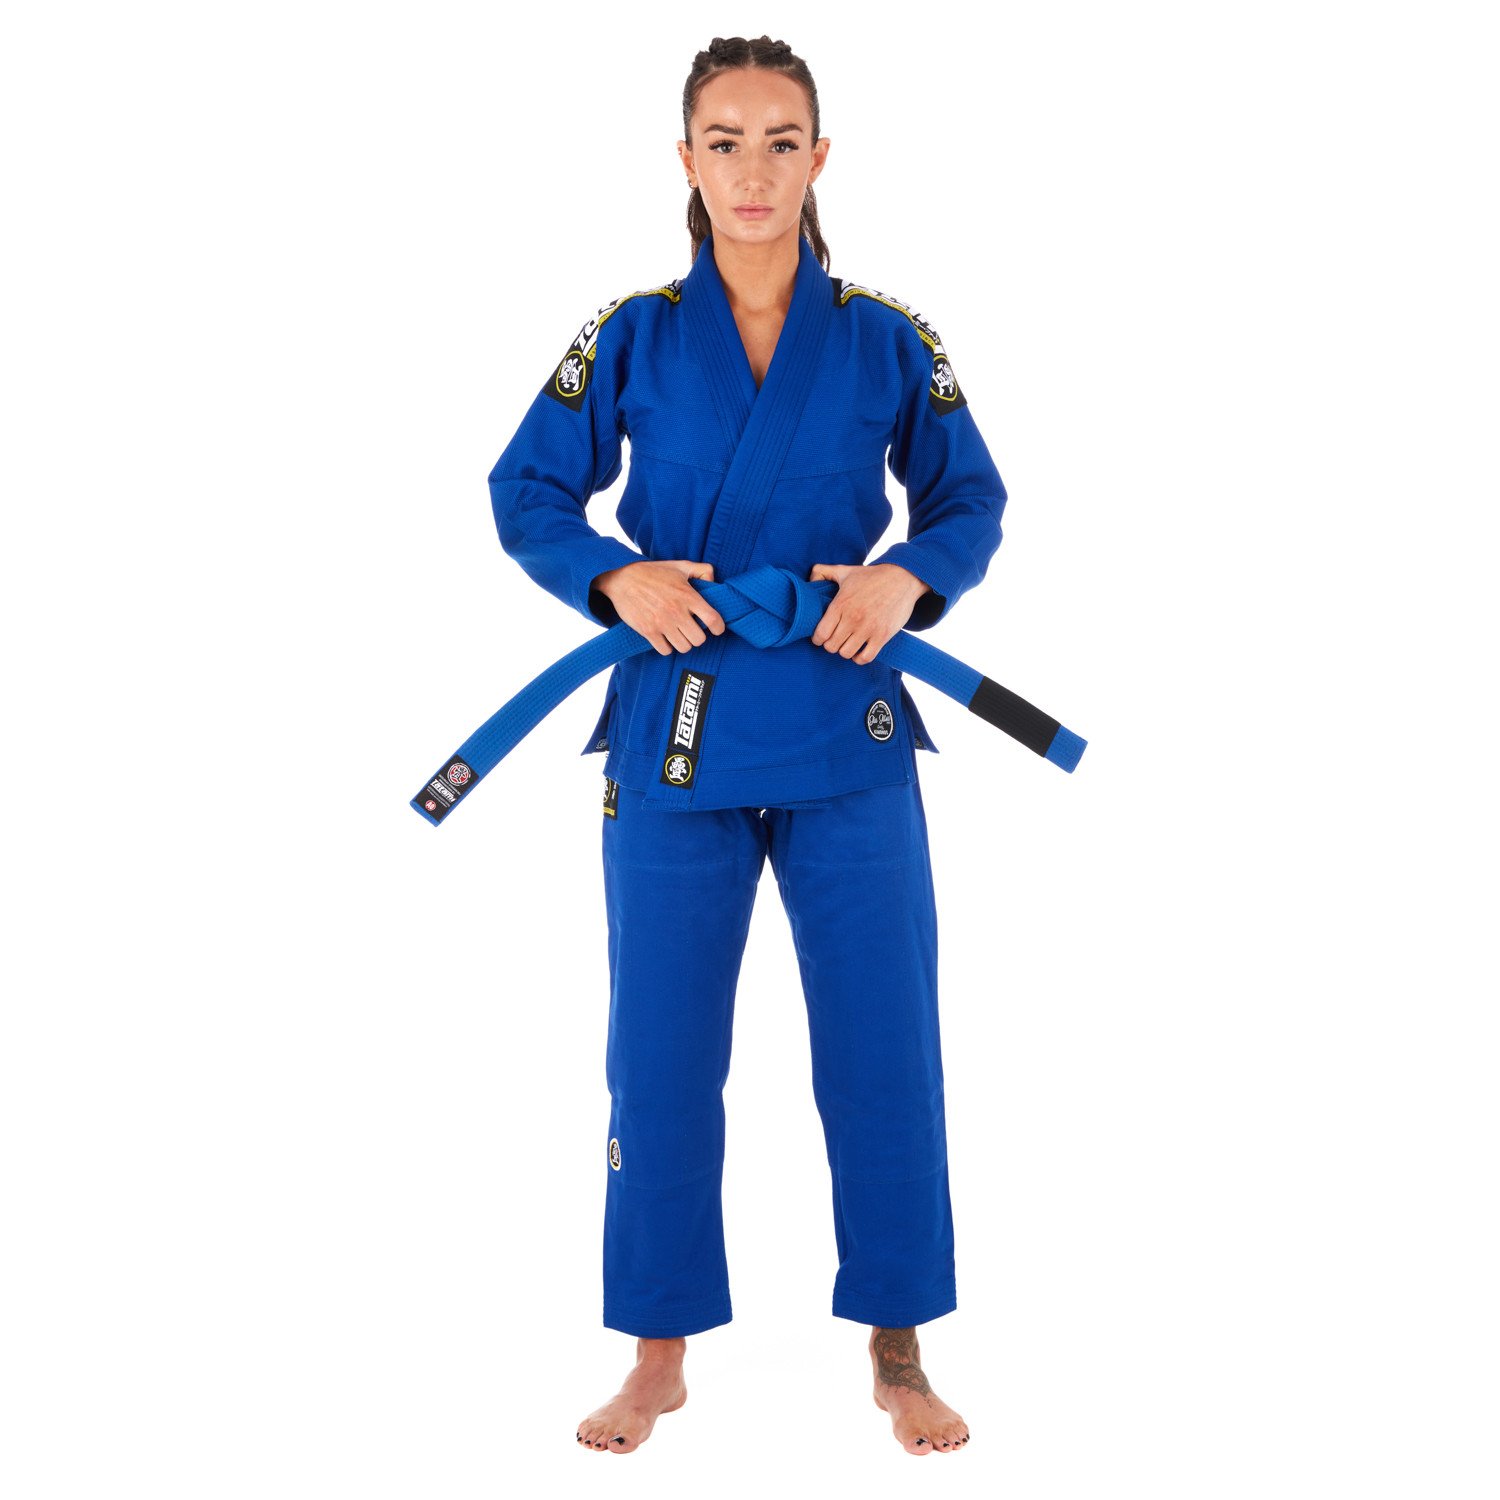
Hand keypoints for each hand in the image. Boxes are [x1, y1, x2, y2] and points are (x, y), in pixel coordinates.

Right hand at [594, 559, 726, 654]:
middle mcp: (677, 611)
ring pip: (684, 647)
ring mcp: (662, 623)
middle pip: (699, 639)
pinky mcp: (648, 631)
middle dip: (697, 636)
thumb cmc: (653, 572)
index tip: (716, 629)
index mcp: (688, 595)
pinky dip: (667, 647)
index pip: (712, 619)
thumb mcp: (680, 565)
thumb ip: (702, 570)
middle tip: (691, 630)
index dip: (718, 628)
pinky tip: (665, 637)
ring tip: (678, 634)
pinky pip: (665, 650)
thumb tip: (714, 582)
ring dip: (683, 642)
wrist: (622, 578)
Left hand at [806, 563, 931, 664]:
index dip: (817, 639)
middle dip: (830, 644)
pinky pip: (865, 658)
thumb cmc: (871, 576)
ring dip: (845, 651)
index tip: (821, 636)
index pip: (820, 634)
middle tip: (835, 639)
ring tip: (847, 643)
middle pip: (831, 646)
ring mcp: (868, 628)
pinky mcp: (883, 635)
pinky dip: (859, 658)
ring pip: (846, 653)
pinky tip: (859, 650)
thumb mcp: (844, 570)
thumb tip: (809, 580)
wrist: (902, 578)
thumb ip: (822, 571)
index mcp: (840, 604)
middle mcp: (853, 618)